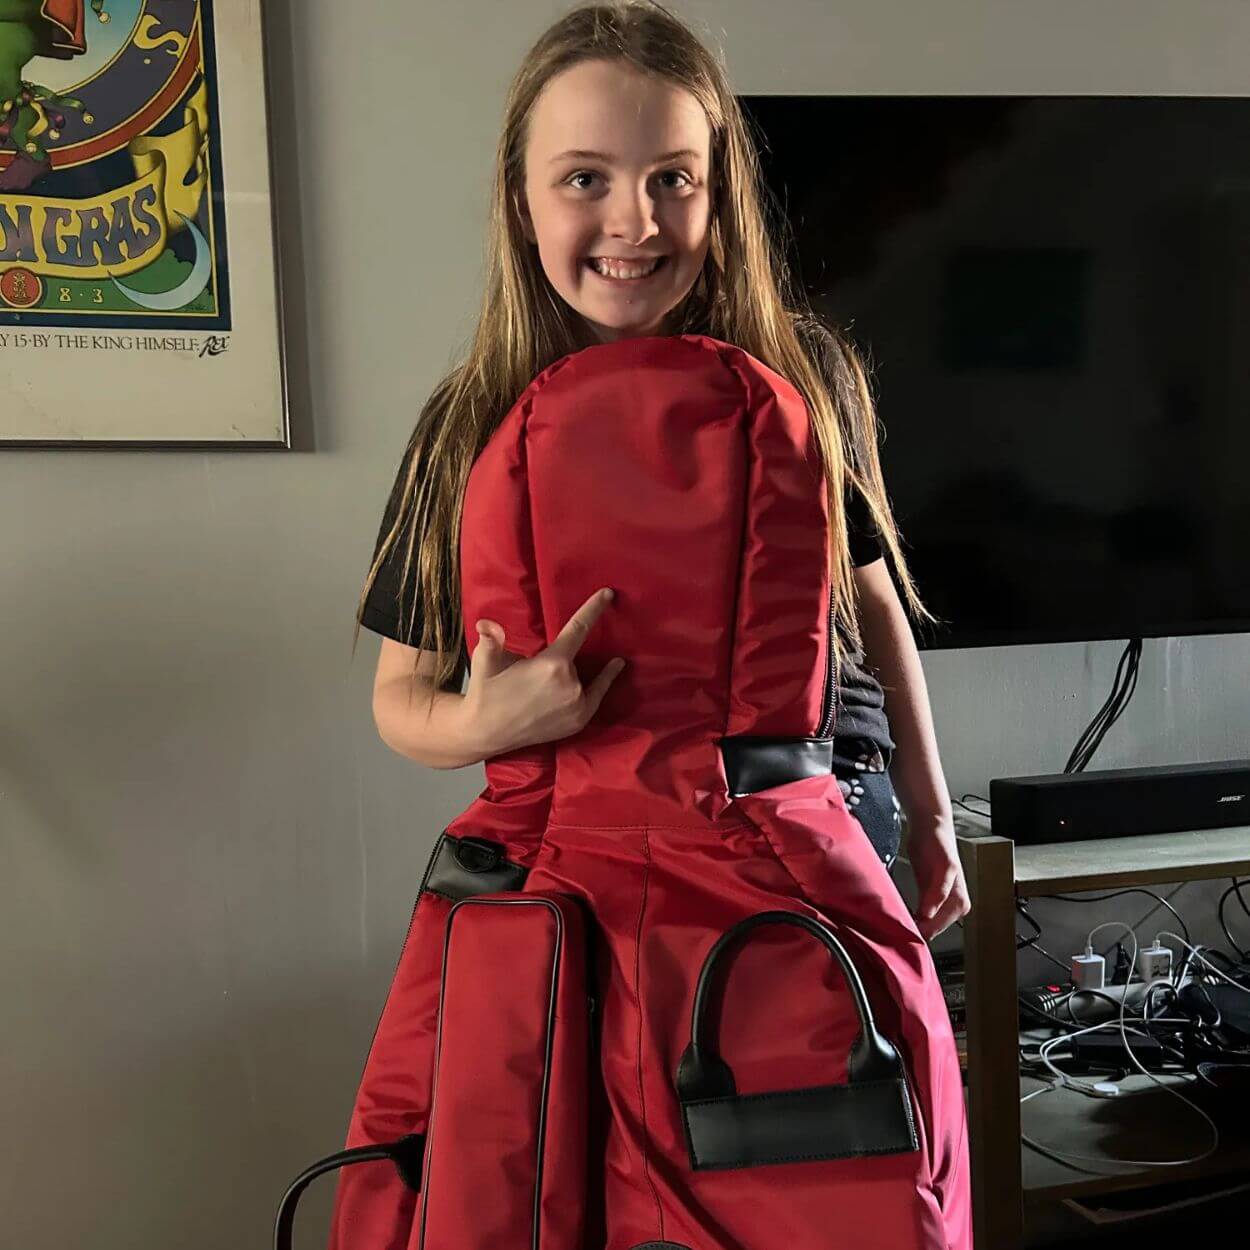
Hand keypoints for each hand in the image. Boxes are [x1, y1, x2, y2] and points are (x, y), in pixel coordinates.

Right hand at [464, 587, 626, 755]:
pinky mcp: (578, 720)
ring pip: (583, 675)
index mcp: (552, 664)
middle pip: (575, 657)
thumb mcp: (485, 661)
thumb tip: (486, 623)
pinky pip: (597, 694)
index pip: (578, 629)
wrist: (486, 734)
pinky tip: (617, 665)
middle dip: (565, 653)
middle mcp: (570, 684)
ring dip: (579, 668)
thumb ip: (490, 639)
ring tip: (571, 667)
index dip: (593, 609)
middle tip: (551, 656)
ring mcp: (577, 705)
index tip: (609, 593)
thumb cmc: (485, 693)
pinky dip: (606, 681)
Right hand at [906, 813, 970, 940]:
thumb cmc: (927, 855)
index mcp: (954, 905)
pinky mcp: (949, 868)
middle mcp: (959, 898)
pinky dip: (933, 902)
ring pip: (944, 912)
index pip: (936, 931)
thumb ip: (920, 906)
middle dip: (923, 934)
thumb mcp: (923, 886)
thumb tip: (910, 928)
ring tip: (911, 930)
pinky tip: (923, 913)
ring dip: (929, 923)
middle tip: (904, 942)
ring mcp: (955, 883)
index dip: (920, 939)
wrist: (930, 825)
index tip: (904, 947)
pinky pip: (942, 890)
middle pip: (941, 925)